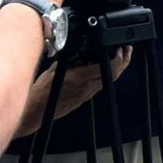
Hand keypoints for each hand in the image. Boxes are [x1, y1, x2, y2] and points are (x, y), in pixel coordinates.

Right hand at [15, 47, 131, 138]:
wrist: (34, 113)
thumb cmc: (40, 92)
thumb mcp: (54, 70)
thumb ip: (69, 60)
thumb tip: (81, 50)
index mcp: (78, 79)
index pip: (107, 69)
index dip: (118, 59)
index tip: (122, 49)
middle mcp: (85, 88)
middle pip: (113, 75)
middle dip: (124, 62)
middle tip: (128, 50)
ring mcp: (86, 95)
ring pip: (108, 81)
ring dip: (117, 69)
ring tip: (120, 56)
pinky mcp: (83, 99)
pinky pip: (99, 86)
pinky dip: (106, 75)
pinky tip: (105, 68)